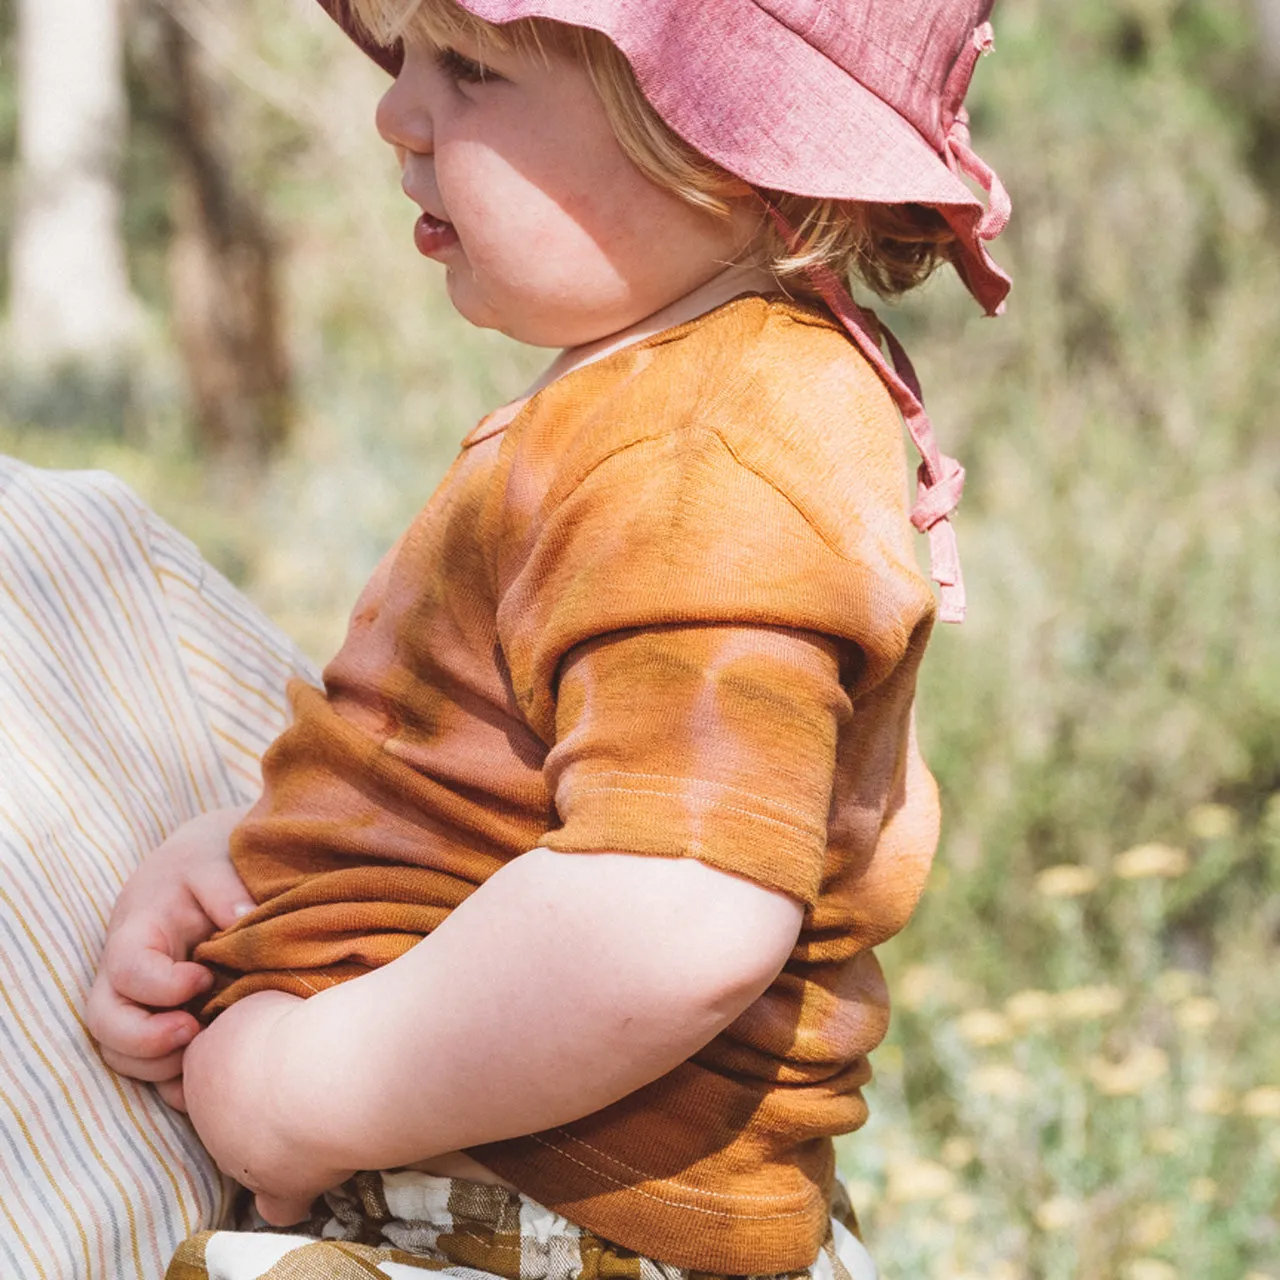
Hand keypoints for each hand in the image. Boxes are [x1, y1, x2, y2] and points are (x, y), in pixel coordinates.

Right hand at [86, 805, 253, 1109]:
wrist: (208, 867)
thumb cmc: (209, 864)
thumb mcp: (215, 862)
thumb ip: (225, 889)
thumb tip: (244, 922)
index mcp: (137, 932)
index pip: (127, 971)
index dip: (161, 987)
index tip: (205, 975)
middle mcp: (125, 974)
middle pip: (105, 1024)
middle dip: (146, 1041)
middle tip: (194, 1031)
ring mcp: (138, 1002)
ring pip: (121, 1053)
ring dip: (159, 1066)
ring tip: (207, 1051)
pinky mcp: (159, 1021)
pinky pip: (149, 1068)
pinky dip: (173, 1085)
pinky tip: (209, 1081)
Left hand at [181, 991, 354, 1225]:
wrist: (318, 1074)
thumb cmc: (291, 1027)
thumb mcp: (256, 1003)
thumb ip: (244, 1025)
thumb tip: (252, 1029)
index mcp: (200, 1065)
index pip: (206, 1064)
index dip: (239, 1054)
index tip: (272, 1043)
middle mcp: (208, 1118)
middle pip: (225, 1112)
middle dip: (254, 1098)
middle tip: (297, 1072)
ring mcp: (241, 1159)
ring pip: (249, 1154)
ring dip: (275, 1137)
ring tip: (316, 1106)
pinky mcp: (280, 1188)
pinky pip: (278, 1203)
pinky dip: (291, 1192)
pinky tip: (314, 1169)